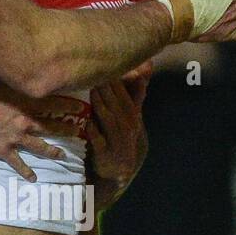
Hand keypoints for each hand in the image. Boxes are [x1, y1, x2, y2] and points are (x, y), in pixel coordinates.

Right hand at [0, 78, 83, 181]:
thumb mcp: (1, 81)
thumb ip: (16, 83)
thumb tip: (25, 76)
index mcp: (25, 103)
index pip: (54, 105)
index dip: (69, 107)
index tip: (81, 108)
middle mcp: (25, 121)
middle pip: (51, 127)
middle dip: (66, 130)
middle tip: (78, 132)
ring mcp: (15, 138)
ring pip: (40, 146)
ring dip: (53, 151)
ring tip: (62, 155)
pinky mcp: (4, 150)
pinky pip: (18, 163)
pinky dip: (26, 171)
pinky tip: (33, 178)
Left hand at [85, 64, 150, 209]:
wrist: (118, 169)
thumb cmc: (121, 135)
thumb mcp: (131, 115)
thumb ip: (136, 91)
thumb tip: (148, 65)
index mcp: (132, 115)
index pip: (124, 94)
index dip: (116, 80)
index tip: (104, 64)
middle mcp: (127, 127)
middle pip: (116, 104)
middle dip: (107, 89)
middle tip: (94, 72)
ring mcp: (117, 141)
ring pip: (109, 120)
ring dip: (101, 106)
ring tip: (91, 91)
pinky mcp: (105, 154)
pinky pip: (99, 142)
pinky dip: (94, 132)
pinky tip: (87, 123)